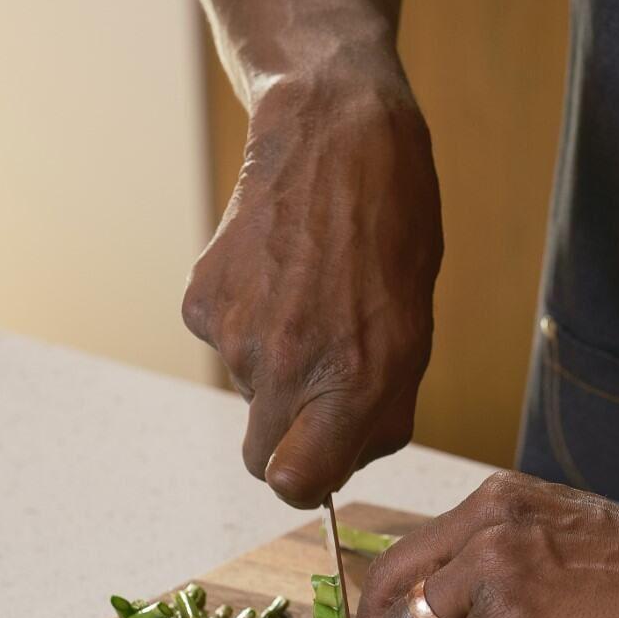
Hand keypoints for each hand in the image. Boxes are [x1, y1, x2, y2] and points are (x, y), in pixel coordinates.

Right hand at [182, 65, 441, 506]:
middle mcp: (291, 365)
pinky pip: (223, 338)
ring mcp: (238, 332)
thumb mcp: (417, 325)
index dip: (306, 479)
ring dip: (275, 359)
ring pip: (248, 387)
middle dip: (286, 433)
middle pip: (260, 454)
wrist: (335, 133)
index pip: (298, 484)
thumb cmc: (392, 226)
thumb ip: (386, 403)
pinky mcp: (201, 299)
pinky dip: (244, 316)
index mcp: (357, 379)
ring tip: (310, 291)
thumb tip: (351, 457)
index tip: (314, 462)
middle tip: (317, 375)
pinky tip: (277, 268)